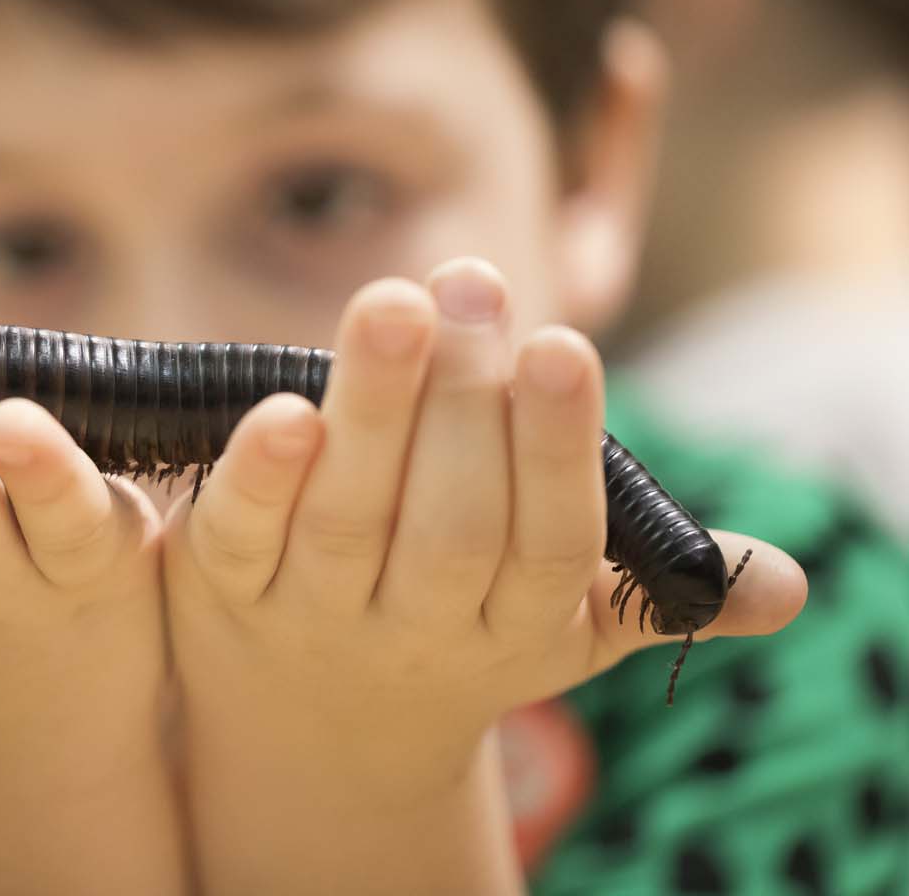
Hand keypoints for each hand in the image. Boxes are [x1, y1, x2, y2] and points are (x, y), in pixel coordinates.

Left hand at [161, 258, 806, 893]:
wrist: (312, 729)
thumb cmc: (458, 627)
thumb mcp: (557, 627)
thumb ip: (652, 588)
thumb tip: (786, 587)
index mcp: (513, 631)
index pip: (549, 547)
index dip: (556, 451)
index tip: (560, 347)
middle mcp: (414, 632)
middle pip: (450, 525)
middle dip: (466, 402)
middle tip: (473, 282)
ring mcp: (312, 616)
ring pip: (347, 519)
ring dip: (375, 408)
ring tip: (394, 302)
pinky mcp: (223, 590)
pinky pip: (241, 538)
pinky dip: (261, 479)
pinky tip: (283, 408)